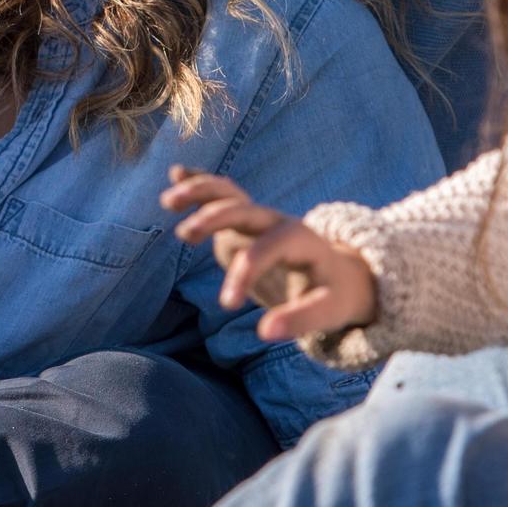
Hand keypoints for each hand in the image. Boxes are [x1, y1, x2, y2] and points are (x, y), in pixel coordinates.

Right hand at [161, 166, 376, 341]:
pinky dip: (201, 184)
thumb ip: (299, 320)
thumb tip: (264, 333)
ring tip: (169, 200)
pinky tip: (176, 173)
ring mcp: (259, 219)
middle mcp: (277, 222)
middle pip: (244, 209)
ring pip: (229, 194)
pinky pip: (221, 196)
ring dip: (200, 192)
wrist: (339, 275)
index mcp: (300, 240)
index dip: (246, 272)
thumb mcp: (329, 311)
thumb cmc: (334, 295)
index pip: (268, 248)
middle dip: (214, 217)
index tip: (228, 306)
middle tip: (184, 235)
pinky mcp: (244, 222)